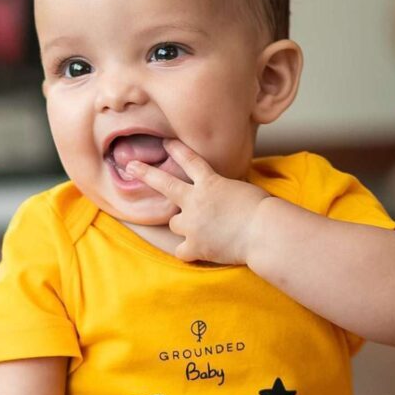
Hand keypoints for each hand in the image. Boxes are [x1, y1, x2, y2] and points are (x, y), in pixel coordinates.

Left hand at [126, 139, 269, 264]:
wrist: (263, 232)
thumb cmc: (263, 210)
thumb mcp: (245, 190)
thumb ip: (228, 189)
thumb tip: (227, 193)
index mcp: (211, 182)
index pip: (190, 160)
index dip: (177, 150)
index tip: (166, 143)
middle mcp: (196, 200)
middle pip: (165, 184)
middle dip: (145, 174)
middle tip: (130, 166)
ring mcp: (192, 224)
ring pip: (174, 223)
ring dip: (183, 225)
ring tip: (198, 229)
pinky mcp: (195, 246)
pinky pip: (181, 251)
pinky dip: (188, 251)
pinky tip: (197, 251)